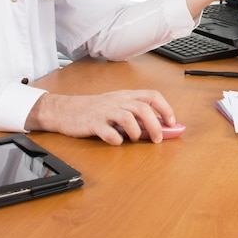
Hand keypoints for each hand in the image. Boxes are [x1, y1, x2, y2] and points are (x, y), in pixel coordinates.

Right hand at [25, 89, 176, 144]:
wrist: (66, 110)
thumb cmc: (94, 110)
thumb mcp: (116, 107)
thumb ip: (135, 116)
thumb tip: (157, 129)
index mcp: (125, 96)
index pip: (152, 96)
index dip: (165, 109)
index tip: (172, 123)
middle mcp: (117, 101)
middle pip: (143, 109)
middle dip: (155, 126)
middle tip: (157, 139)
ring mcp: (105, 111)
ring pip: (128, 117)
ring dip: (137, 132)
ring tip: (134, 139)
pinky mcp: (93, 123)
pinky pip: (109, 133)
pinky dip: (116, 140)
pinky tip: (116, 142)